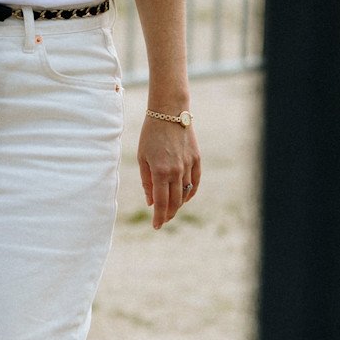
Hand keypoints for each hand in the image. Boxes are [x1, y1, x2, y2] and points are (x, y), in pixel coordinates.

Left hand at [138, 114, 200, 228]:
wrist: (169, 112)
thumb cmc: (150, 135)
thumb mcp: (142, 158)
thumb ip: (147, 182)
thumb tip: (151, 202)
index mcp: (160, 172)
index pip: (161, 203)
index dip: (159, 217)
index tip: (156, 226)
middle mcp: (176, 171)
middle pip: (175, 202)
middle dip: (169, 214)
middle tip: (163, 220)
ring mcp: (188, 165)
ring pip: (185, 193)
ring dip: (178, 204)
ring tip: (171, 210)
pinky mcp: (196, 159)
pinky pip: (195, 182)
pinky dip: (190, 192)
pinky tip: (185, 198)